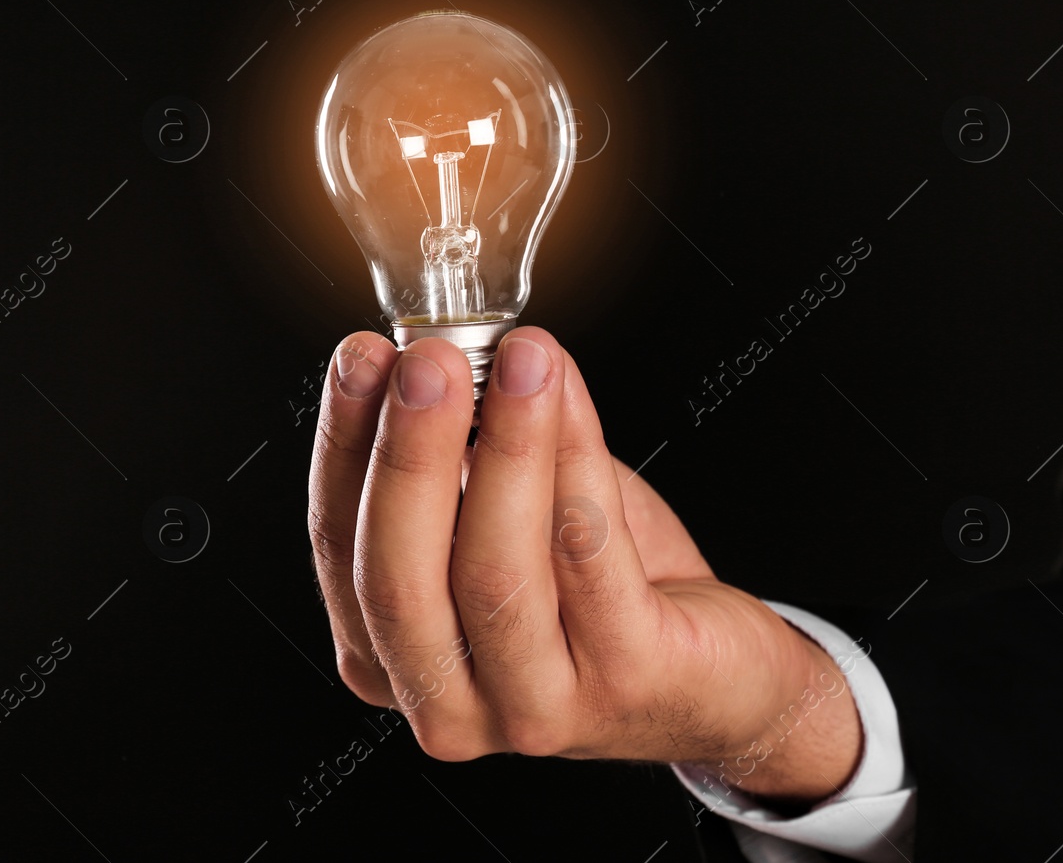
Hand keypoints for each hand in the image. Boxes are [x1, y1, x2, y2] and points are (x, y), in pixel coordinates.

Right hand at [308, 328, 862, 805]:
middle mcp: (447, 703)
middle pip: (400, 575)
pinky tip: (571, 401)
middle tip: (433, 360)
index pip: (341, 547)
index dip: (344, 444)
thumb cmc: (611, 592)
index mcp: (392, 659)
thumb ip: (466, 459)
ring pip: (495, 569)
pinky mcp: (624, 680)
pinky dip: (576, 464)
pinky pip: (589, 559)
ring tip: (521, 361)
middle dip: (410, 452)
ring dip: (506, 446)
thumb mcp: (516, 519)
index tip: (364, 357)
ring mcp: (535, 706)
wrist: (722, 672)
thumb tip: (449, 356)